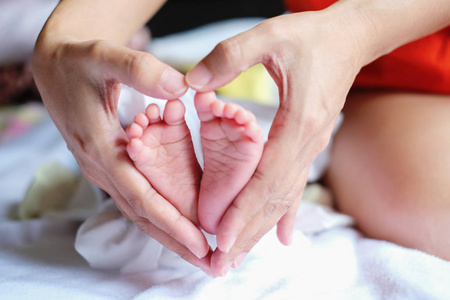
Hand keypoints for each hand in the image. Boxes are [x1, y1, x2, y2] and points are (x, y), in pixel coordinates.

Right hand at [32, 37, 211, 271]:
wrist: (56, 67)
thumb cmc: (80, 61)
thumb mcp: (104, 56)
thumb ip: (139, 69)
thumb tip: (180, 87)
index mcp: (101, 145)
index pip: (140, 194)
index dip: (171, 220)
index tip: (201, 242)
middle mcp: (101, 166)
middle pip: (143, 214)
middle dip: (176, 242)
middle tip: (211, 263)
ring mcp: (103, 170)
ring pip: (139, 212)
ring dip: (169, 236)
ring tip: (200, 256)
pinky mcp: (109, 167)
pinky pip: (136, 199)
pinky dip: (159, 217)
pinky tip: (179, 227)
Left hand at [186, 9, 369, 275]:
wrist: (350, 38)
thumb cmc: (312, 36)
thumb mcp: (269, 36)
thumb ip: (230, 57)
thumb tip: (193, 82)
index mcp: (298, 122)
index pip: (267, 179)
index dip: (243, 210)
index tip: (221, 237)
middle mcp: (307, 143)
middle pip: (274, 199)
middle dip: (247, 233)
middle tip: (221, 264)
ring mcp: (311, 147)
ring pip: (283, 198)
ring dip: (260, 230)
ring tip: (239, 258)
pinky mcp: (309, 144)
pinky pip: (296, 186)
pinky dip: (287, 214)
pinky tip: (283, 238)